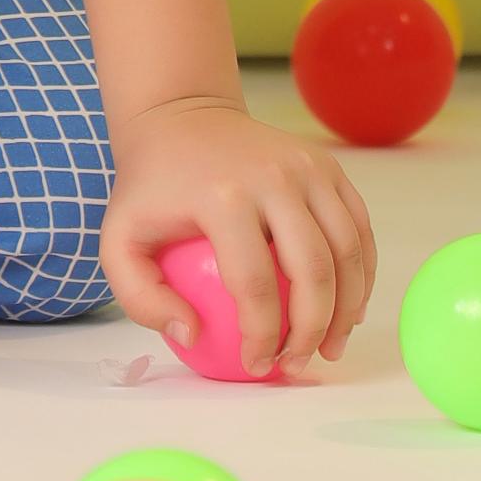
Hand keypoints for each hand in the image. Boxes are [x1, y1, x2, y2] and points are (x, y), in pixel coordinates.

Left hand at [100, 94, 375, 373]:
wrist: (180, 115)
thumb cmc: (151, 187)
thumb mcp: (119, 238)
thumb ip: (140, 297)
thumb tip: (192, 336)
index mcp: (223, 196)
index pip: (255, 283)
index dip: (262, 337)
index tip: (257, 365)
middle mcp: (274, 177)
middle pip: (313, 271)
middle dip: (313, 331)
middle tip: (297, 364)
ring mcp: (307, 167)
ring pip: (347, 251)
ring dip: (346, 309)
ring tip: (329, 346)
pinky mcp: (328, 165)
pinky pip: (358, 227)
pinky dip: (362, 273)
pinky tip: (348, 307)